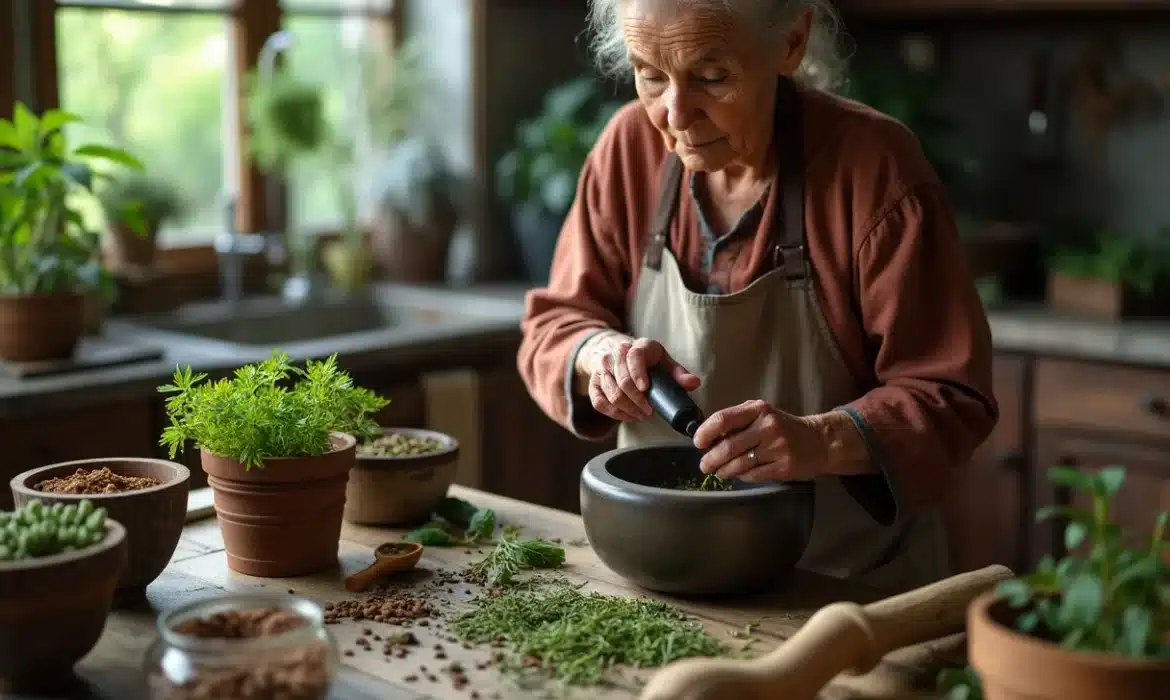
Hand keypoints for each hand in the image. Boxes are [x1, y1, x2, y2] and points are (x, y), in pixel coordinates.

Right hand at [579, 333, 700, 422]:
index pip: (633, 357)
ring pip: (611, 392)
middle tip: (649, 412)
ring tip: (641, 415)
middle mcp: (615, 355)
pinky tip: (627, 416)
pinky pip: (599, 401)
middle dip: (637, 400)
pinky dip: (613, 413)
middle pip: (622, 380)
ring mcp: (602, 369)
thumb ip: (679, 373)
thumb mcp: (664, 361)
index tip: (645, 389)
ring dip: (627, 409)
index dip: (638, 374)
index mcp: (636, 347)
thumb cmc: (646, 361)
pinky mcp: (594, 382)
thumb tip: (694, 383)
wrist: (617, 353)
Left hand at [693, 400, 826, 481]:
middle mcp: (768, 426)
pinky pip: (752, 475)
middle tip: (704, 465)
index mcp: (758, 410)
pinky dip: (741, 477)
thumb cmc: (783, 427)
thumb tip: (707, 436)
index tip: (698, 443)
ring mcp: (777, 448)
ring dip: (723, 470)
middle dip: (710, 459)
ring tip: (719, 471)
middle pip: (728, 446)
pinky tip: (740, 474)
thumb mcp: (761, 414)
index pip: (723, 419)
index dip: (705, 433)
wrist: (818, 442)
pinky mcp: (783, 467)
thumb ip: (736, 420)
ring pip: (738, 464)